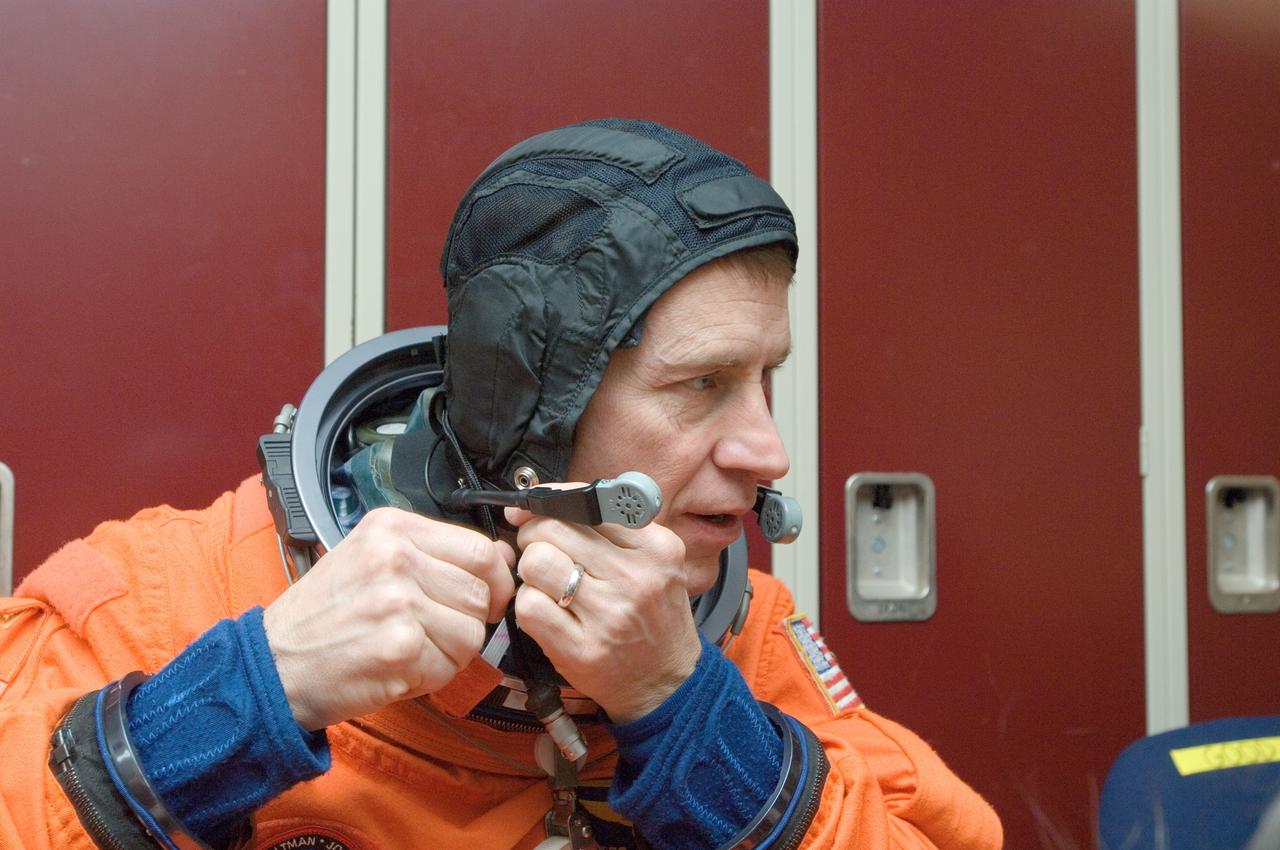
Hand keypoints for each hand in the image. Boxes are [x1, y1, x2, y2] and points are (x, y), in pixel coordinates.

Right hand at [262, 508, 514, 730]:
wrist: (273, 664)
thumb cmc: (323, 616)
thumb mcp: (370, 559)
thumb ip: (433, 554)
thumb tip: (502, 556)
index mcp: (391, 528)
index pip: (479, 547)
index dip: (495, 579)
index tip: (487, 596)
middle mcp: (395, 558)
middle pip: (479, 592)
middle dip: (469, 621)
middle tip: (435, 633)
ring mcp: (398, 601)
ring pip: (470, 633)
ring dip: (449, 653)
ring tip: (409, 650)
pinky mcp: (399, 646)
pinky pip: (449, 667)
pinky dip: (430, 677)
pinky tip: (396, 668)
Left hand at [507, 490, 701, 723]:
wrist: (667, 681)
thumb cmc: (654, 614)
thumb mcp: (655, 560)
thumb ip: (613, 525)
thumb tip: (545, 497)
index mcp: (657, 548)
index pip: (588, 502)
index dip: (550, 499)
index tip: (533, 505)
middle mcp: (636, 578)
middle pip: (554, 528)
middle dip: (534, 533)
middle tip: (539, 547)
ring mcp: (608, 616)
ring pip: (536, 563)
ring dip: (530, 570)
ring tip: (546, 580)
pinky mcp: (581, 649)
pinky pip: (529, 606)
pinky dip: (528, 603)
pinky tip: (546, 608)